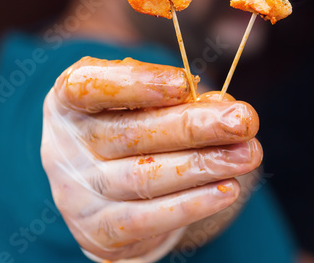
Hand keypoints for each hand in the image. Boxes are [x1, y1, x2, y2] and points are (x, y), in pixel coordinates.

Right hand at [41, 57, 261, 261]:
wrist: (101, 188)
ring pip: (144, 178)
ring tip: (248, 153)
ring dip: (203, 166)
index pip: (89, 87)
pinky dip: (191, 205)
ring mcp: (77, 192)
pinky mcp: (98, 230)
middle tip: (244, 119)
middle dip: (193, 127)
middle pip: (130, 135)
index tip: (184, 84)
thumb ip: (175, 98)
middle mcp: (64, 146)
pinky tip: (227, 189)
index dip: (136, 84)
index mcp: (68, 101)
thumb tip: (222, 105)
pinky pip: (147, 219)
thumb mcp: (140, 101)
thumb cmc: (126, 127)